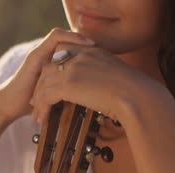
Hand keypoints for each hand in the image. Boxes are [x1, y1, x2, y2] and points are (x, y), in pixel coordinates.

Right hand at [0, 28, 95, 126]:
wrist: (11, 105)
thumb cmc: (34, 106)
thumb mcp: (58, 99)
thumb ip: (71, 95)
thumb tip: (93, 104)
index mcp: (54, 66)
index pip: (74, 50)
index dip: (90, 53)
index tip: (106, 60)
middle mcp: (48, 57)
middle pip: (70, 41)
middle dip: (87, 44)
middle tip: (104, 51)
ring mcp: (42, 54)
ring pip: (63, 36)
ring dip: (79, 38)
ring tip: (94, 45)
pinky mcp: (36, 54)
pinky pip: (54, 38)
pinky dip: (70, 38)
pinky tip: (82, 45)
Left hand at [29, 44, 164, 126]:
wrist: (137, 96)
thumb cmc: (133, 92)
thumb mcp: (115, 75)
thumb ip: (101, 75)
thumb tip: (97, 88)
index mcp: (91, 51)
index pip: (62, 55)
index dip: (53, 71)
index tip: (49, 86)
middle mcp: (79, 56)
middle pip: (49, 68)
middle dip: (41, 86)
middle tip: (38, 102)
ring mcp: (73, 68)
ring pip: (45, 82)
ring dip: (39, 100)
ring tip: (38, 115)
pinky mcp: (69, 84)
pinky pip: (47, 95)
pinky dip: (42, 107)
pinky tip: (43, 118)